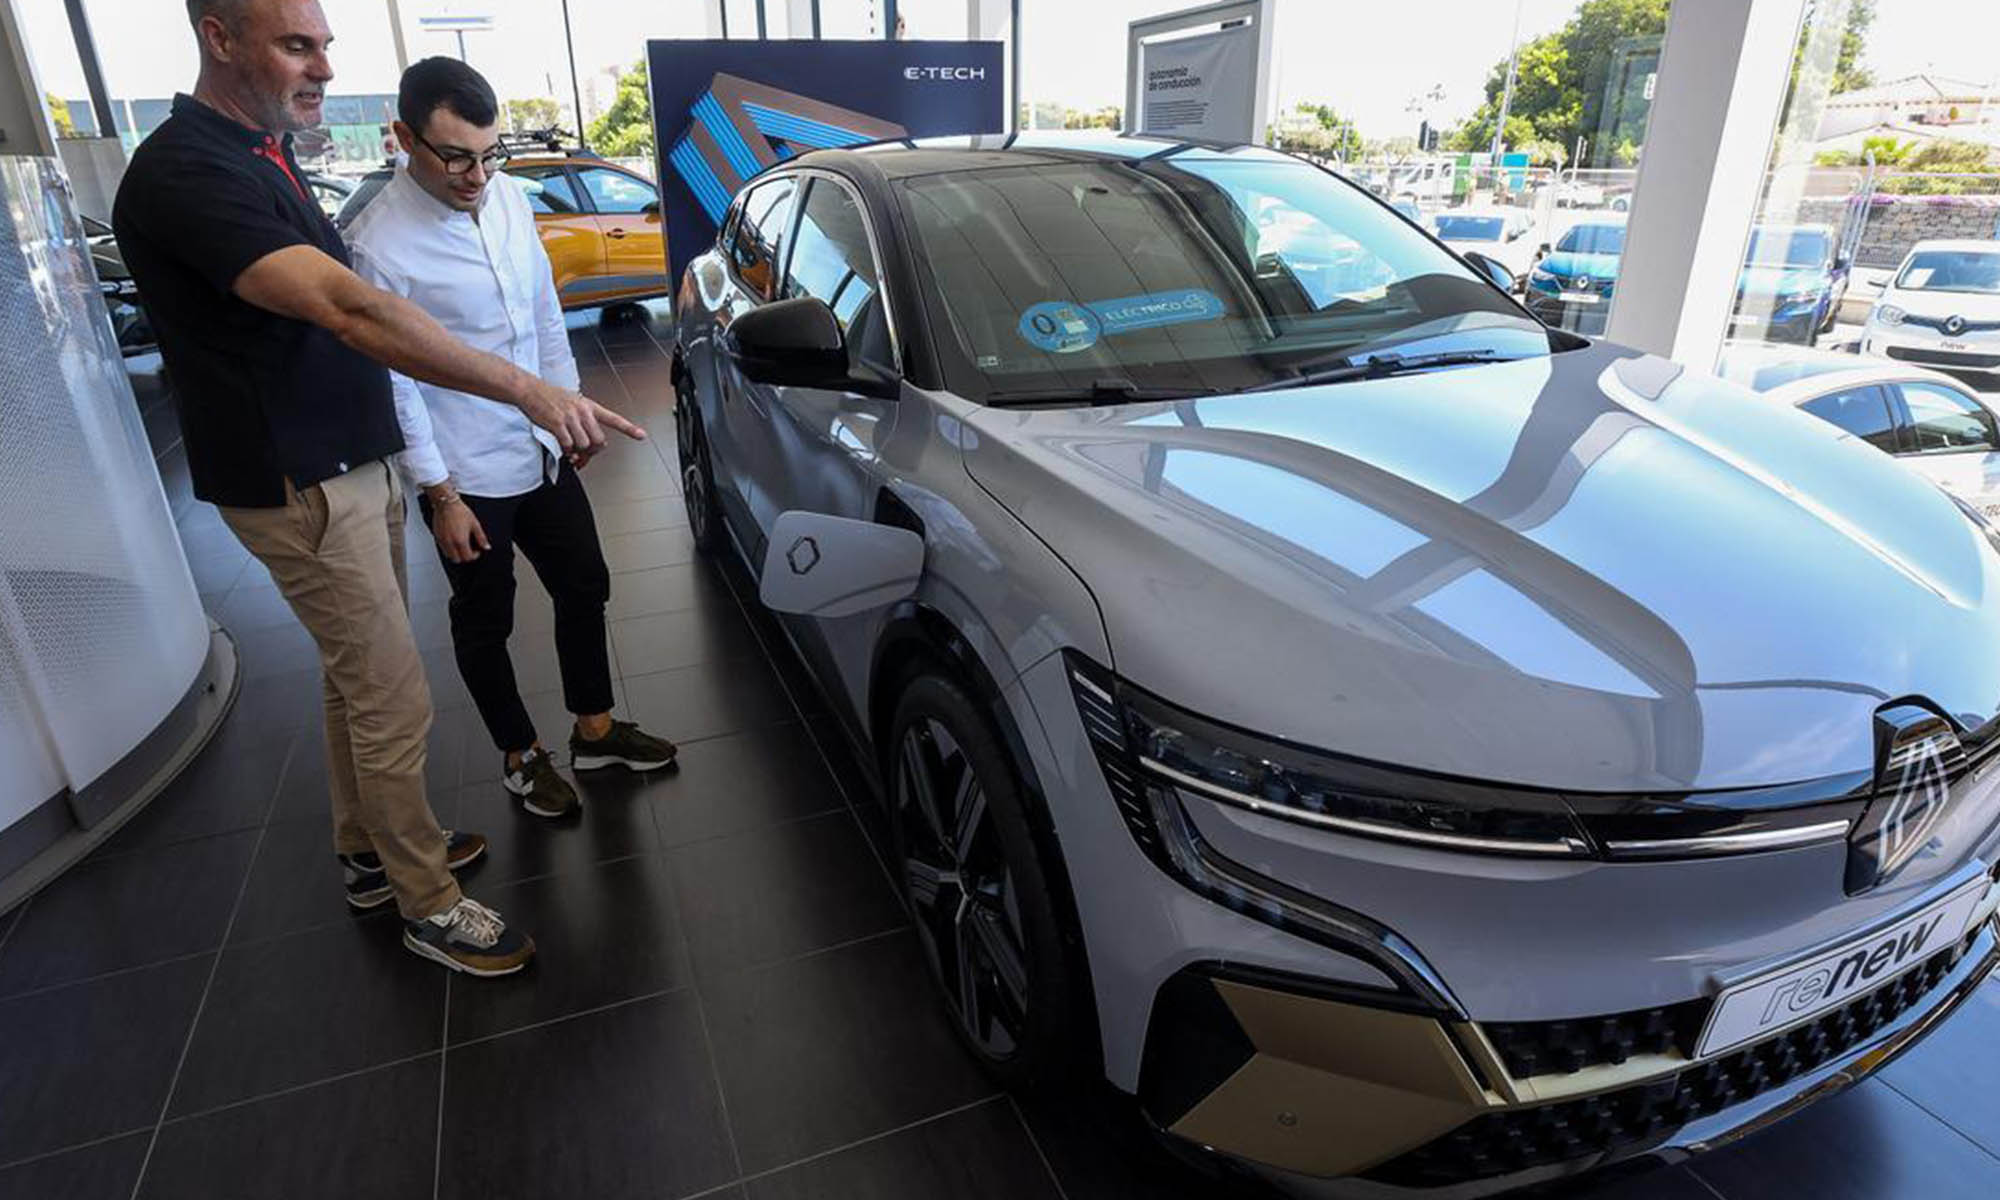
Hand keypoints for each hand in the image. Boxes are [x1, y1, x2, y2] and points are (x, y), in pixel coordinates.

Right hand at [431, 497, 488, 563]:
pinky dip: (448, 549)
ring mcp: (442, 540)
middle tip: (469, 550)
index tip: (477, 550)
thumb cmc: (459, 511)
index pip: (467, 557)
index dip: (474, 556)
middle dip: (464, 557)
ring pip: (448, 556)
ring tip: (461, 546)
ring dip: (455, 554)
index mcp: (460, 541)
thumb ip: (481, 538)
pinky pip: (442, 548)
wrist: (446, 503)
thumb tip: (486, 546)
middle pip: (457, 559)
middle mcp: (450, 543)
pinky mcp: (437, 536)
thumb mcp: (475, 524)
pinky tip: (453, 541)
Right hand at [520, 381, 645, 452]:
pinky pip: (568, 444)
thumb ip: (584, 421)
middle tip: (584, 453)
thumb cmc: (551, 398)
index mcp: (589, 406)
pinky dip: (566, 449)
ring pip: (584, 445)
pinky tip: (562, 445)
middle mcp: (583, 411)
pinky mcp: (557, 424)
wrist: (531, 390)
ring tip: (570, 447)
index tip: (641, 435)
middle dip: (592, 451)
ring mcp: (570, 417)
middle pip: (599, 440)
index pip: (613, 418)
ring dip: (577, 450)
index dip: (628, 428)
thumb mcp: (573, 403)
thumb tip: (587, 444)